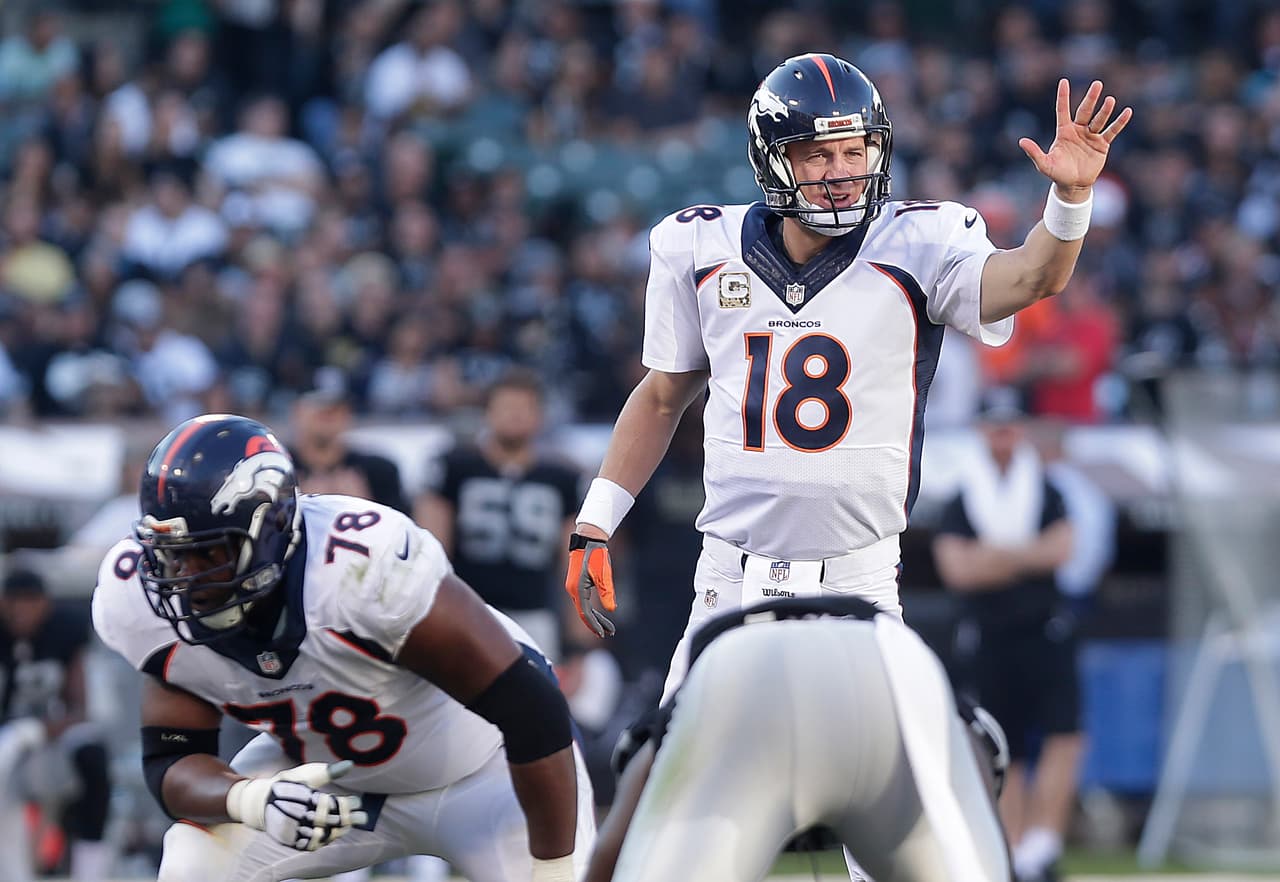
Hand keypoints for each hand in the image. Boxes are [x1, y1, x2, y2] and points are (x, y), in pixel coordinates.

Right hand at [226, 760, 367, 851]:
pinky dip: (326, 840)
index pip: (332, 804)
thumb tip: (351, 764)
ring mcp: (295, 830)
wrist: (261, 802)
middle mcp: (299, 815)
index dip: (348, 804)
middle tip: (364, 816)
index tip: (358, 801)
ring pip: (323, 835)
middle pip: (330, 821)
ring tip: (350, 825)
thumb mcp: (307, 774)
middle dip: (349, 819)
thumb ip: (329, 772)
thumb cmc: (290, 784)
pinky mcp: (291, 840)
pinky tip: (336, 834)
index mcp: (304, 798)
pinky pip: (312, 844)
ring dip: (340, 831)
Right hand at [565, 532, 616, 637]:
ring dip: (595, 618)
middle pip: (584, 613)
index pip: (585, 613)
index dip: (595, 625)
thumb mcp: (604, 574)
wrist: (588, 540)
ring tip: (608, 627)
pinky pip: (583, 601)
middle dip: (597, 624)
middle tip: (610, 633)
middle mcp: (572, 590)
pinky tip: (601, 614)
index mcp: (577, 590)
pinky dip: (591, 609)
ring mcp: (572, 588)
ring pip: (583, 608)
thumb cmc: (597, 556)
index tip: (604, 634)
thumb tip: (611, 610)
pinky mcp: (575, 584)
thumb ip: (607, 592)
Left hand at [1019, 79, 1132, 198]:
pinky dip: (1119, 122)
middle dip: (1091, 98)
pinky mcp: (1102, 144)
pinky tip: (1127, 112)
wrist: (1073, 185)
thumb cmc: (1057, 173)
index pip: (1063, 110)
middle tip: (1097, 84)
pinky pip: (1112, 131)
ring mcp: (1091, 136)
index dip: (1063, 97)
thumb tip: (1021, 141)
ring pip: (1099, 120)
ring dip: (1105, 110)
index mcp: (1064, 132)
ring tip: (1110, 100)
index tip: (1063, 81)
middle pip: (1085, 111)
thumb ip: (1034, 152)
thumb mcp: (1044, 164)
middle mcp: (1078, 130)